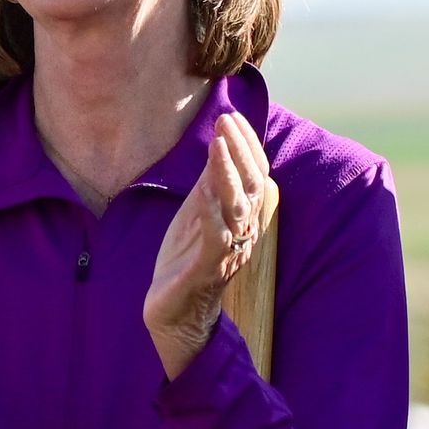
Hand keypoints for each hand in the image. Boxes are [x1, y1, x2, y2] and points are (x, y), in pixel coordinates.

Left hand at [142, 113, 274, 379]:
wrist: (174, 312)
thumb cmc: (187, 259)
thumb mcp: (199, 213)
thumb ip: (211, 183)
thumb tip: (219, 143)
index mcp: (241, 217)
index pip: (254, 174)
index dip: (246, 144)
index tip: (231, 116)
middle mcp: (242, 233)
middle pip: (250, 186)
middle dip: (240, 150)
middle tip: (226, 120)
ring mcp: (227, 252)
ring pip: (237, 209)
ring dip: (227, 174)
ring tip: (218, 143)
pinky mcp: (207, 270)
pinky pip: (216, 240)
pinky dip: (212, 214)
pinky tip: (204, 191)